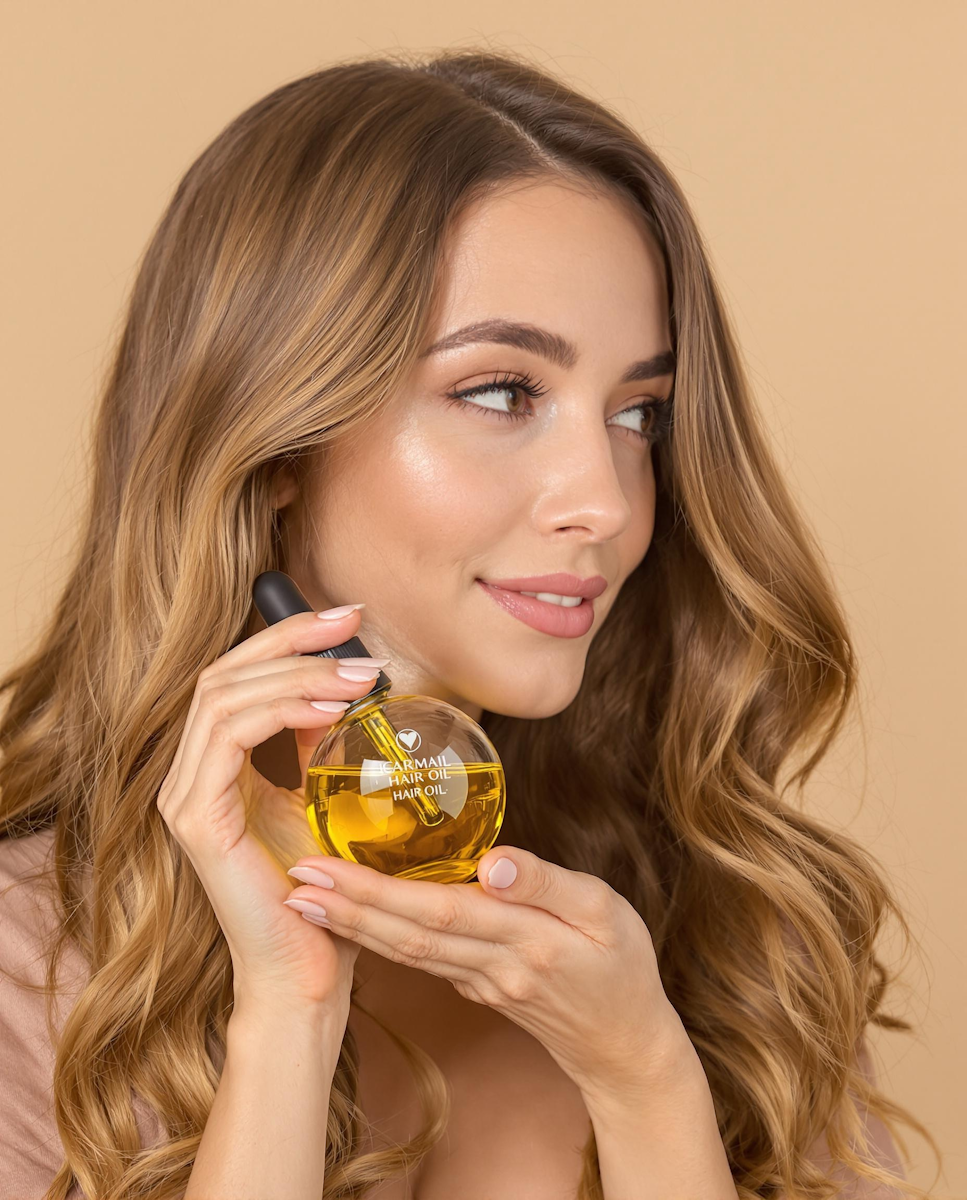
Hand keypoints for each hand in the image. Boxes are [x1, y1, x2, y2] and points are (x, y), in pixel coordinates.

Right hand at [157, 605, 388, 1016]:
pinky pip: (228, 735)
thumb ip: (318, 746)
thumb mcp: (325, 799)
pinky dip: (281, 708)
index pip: (238, 676)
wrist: (311, 970)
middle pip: (225, 673)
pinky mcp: (196, 819)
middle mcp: (191, 775)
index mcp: (218, 767)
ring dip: (296, 672)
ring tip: (359, 673)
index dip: (287, 637)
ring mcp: (185, 796)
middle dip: (292, 639)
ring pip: (224, 695)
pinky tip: (333, 706)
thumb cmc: (326, 891)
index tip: (346, 617)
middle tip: (353, 624)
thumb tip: (351, 687)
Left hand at [282, 844, 693, 1099]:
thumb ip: (549, 884)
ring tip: (305, 898)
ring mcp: (479, 982)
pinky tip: (354, 920)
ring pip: (406, 951)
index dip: (374, 891)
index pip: (435, 910)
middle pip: (406, 934)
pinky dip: (380, 939)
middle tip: (291, 879)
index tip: (324, 868)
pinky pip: (420, 960)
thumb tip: (495, 861)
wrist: (625, 1046)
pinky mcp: (476, 988)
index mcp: (523, 940)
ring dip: (351, 926)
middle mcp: (491, 966)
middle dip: (344, 908)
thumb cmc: (622, 967)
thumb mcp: (607, 913)